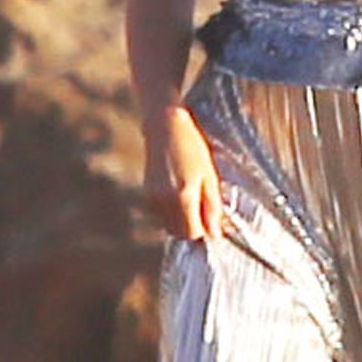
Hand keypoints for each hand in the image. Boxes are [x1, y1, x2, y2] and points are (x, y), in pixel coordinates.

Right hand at [143, 106, 222, 239]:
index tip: (212, 219)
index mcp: (183, 196)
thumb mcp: (210, 176)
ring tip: (192, 198)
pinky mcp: (147, 194)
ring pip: (169, 226)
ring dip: (182, 222)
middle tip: (204, 209)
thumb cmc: (193, 148)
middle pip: (179, 233)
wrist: (165, 127)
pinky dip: (172, 212)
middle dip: (193, 228)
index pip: (193, 233)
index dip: (205, 230)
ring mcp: (152, 198)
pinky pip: (161, 215)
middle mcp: (164, 201)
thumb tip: (215, 234)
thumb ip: (212, 207)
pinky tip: (180, 193)